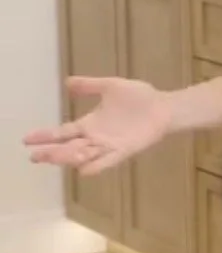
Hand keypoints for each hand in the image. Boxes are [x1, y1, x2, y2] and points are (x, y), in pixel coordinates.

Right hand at [23, 76, 172, 175]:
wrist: (164, 106)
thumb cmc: (139, 97)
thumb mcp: (110, 86)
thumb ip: (89, 86)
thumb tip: (66, 82)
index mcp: (90, 124)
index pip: (62, 133)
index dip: (45, 136)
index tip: (27, 139)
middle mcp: (96, 138)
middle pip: (68, 148)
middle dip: (51, 153)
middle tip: (35, 156)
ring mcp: (109, 146)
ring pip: (84, 156)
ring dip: (69, 157)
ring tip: (54, 156)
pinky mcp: (124, 150)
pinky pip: (107, 161)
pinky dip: (96, 166)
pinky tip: (83, 169)